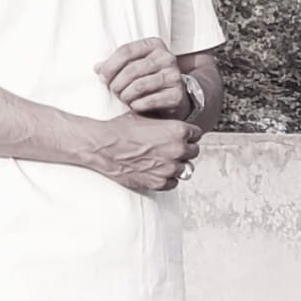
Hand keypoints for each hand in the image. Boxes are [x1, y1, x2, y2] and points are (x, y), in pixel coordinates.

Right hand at [87, 112, 202, 190]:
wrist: (103, 146)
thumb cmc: (121, 129)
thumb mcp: (146, 117)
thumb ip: (165, 123)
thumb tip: (171, 126)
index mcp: (177, 130)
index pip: (196, 134)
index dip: (188, 135)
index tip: (181, 137)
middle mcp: (178, 149)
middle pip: (194, 152)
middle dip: (184, 150)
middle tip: (171, 149)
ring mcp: (170, 168)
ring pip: (185, 169)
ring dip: (176, 165)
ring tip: (162, 160)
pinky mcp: (159, 182)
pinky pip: (174, 183)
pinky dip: (167, 178)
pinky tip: (157, 171)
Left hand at [95, 37, 189, 118]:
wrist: (173, 96)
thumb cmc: (149, 78)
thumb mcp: (134, 66)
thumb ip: (116, 64)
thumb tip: (97, 68)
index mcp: (154, 45)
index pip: (126, 51)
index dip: (110, 66)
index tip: (102, 77)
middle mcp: (167, 57)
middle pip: (131, 70)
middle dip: (116, 83)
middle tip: (113, 91)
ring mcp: (174, 75)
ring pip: (139, 86)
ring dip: (125, 95)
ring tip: (123, 98)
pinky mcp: (176, 94)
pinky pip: (149, 100)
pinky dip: (136, 105)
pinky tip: (134, 105)